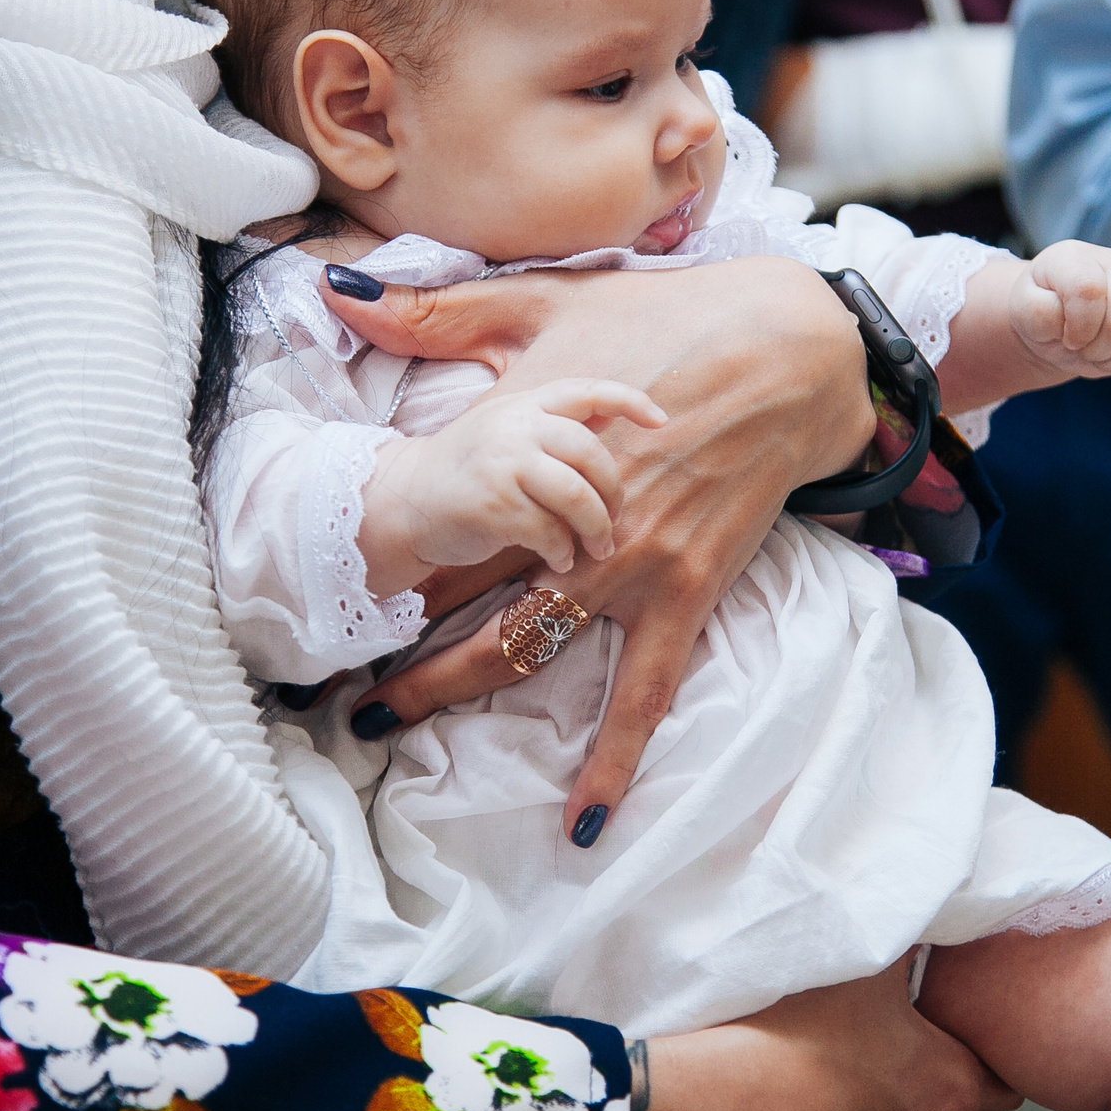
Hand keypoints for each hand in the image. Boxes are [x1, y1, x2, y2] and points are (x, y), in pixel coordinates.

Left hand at [325, 257, 871, 843]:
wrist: (787, 348)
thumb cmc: (668, 317)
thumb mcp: (546, 301)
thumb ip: (441, 310)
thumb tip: (342, 290)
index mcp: (527, 459)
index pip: (434, 528)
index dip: (374, 566)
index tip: (323, 596)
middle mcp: (564, 526)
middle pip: (457, 601)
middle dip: (391, 647)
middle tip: (336, 689)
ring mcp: (624, 567)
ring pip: (524, 652)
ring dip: (454, 692)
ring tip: (392, 730)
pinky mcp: (685, 593)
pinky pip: (644, 694)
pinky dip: (612, 761)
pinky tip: (583, 820)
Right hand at [357, 380, 666, 596]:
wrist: (405, 500)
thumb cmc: (470, 470)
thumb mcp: (510, 431)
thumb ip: (557, 425)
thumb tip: (615, 414)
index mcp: (525, 404)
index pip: (586, 390)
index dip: (629, 400)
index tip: (660, 420)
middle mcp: (514, 427)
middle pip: (590, 453)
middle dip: (612, 492)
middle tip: (614, 520)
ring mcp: (502, 464)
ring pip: (575, 494)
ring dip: (595, 527)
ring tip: (597, 547)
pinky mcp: (492, 506)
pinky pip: (548, 530)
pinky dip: (562, 550)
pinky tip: (561, 560)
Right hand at [633, 958, 1021, 1110]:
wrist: (732, 1107)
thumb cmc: (800, 1038)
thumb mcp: (862, 966)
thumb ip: (906, 942)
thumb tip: (928, 911)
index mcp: (949, 1085)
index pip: (1004, 1084)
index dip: (986, 1055)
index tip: (961, 1036)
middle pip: (947, 1109)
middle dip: (924, 1081)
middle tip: (886, 1048)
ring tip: (835, 1075)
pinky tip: (812, 1108)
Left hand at [1009, 240, 1110, 380]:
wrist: (1062, 315)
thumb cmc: (1043, 311)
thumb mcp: (1024, 310)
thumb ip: (1037, 311)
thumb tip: (1067, 320)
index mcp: (1075, 258)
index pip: (1088, 291)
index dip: (1078, 328)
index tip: (1067, 338)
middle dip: (1095, 351)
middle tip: (1081, 350)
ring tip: (1098, 355)